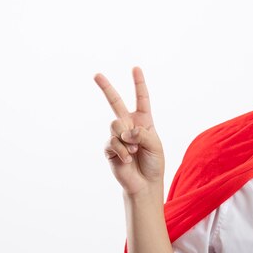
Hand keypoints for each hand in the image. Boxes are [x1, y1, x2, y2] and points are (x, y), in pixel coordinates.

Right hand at [94, 66, 164, 196]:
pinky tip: (127, 159)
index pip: (141, 99)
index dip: (139, 84)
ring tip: (134, 152)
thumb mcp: (155, 146)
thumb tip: (125, 130)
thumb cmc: (154, 163)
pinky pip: (112, 142)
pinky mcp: (109, 148)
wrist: (144, 183)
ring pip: (116, 125)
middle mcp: (129, 125)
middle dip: (106, 87)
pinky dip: (122, 151)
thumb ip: (142, 134)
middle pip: (115, 102)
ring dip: (127, 140)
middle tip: (96, 74)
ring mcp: (117, 136)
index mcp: (143, 121)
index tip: (135, 68)